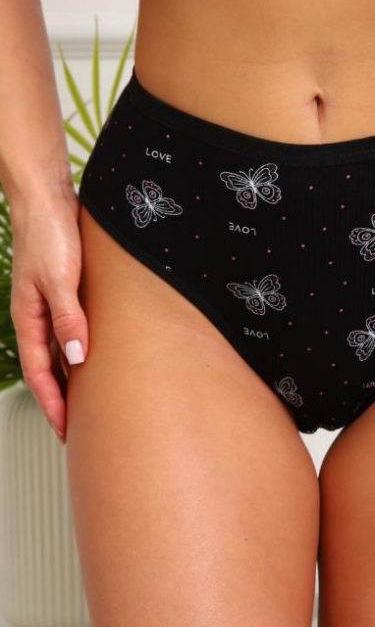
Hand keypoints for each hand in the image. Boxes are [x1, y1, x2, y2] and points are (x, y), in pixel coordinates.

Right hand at [9, 187, 88, 444]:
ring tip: (87, 404)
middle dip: (60, 401)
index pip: (38, 373)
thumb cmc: (49, 232)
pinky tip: (92, 361)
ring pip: (58, 353)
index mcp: (29, 317)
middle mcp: (37, 316)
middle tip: (77, 429)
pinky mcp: (64, 294)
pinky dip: (78, 353)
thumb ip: (69, 319)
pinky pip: (70, 333)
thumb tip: (77, 358)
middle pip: (46, 369)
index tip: (65, 430)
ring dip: (70, 380)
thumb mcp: (60, 279)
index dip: (52, 404)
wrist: (48, 197)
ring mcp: (49, 305)